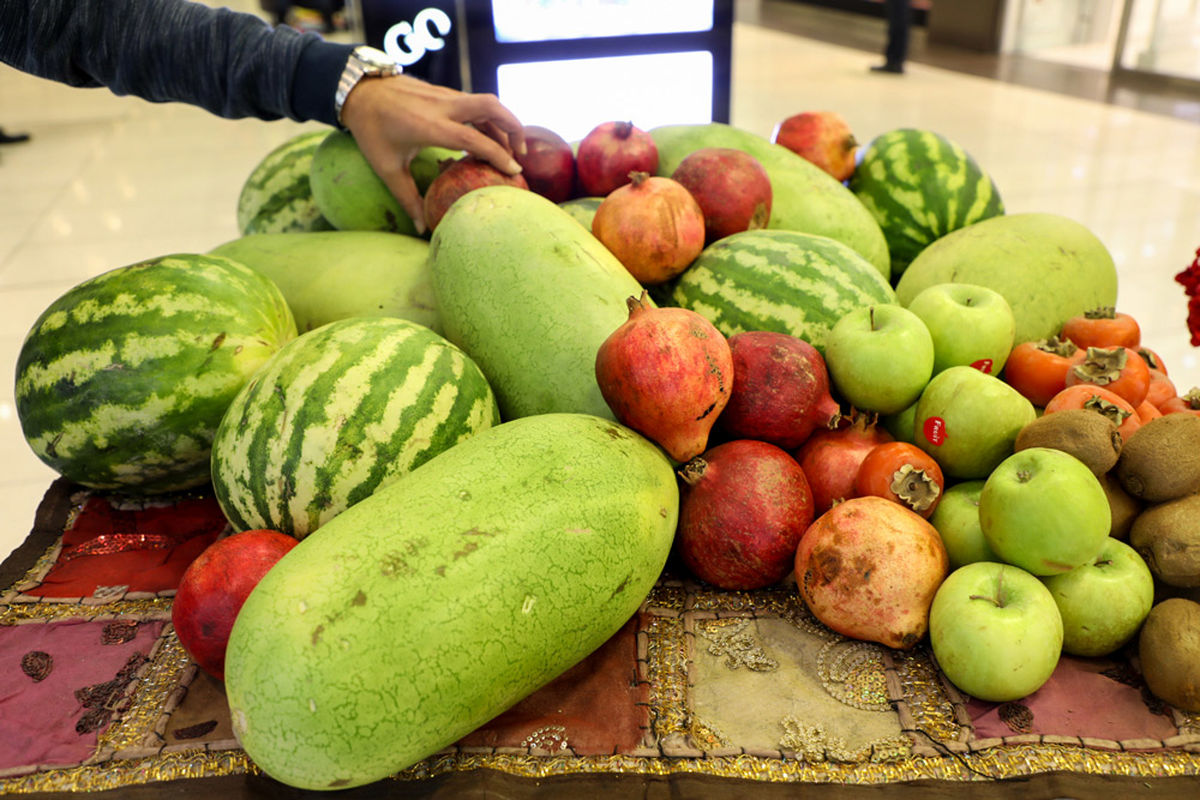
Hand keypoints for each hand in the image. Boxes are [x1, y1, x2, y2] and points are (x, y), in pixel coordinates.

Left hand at [340, 74, 525, 233]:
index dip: (498, 154)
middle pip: (491, 106)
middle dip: (513, 127)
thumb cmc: (371, 131)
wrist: (359, 90)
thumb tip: (421, 228)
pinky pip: (474, 103)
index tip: (514, 171)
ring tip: (509, 149)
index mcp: (430, 126)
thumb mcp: (386, 167)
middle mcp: (443, 106)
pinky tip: (487, 138)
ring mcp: (445, 96)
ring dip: (503, 123)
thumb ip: (407, 197)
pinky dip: (488, 119)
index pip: (475, 138)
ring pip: (486, 103)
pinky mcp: (444, 93)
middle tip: (520, 154)